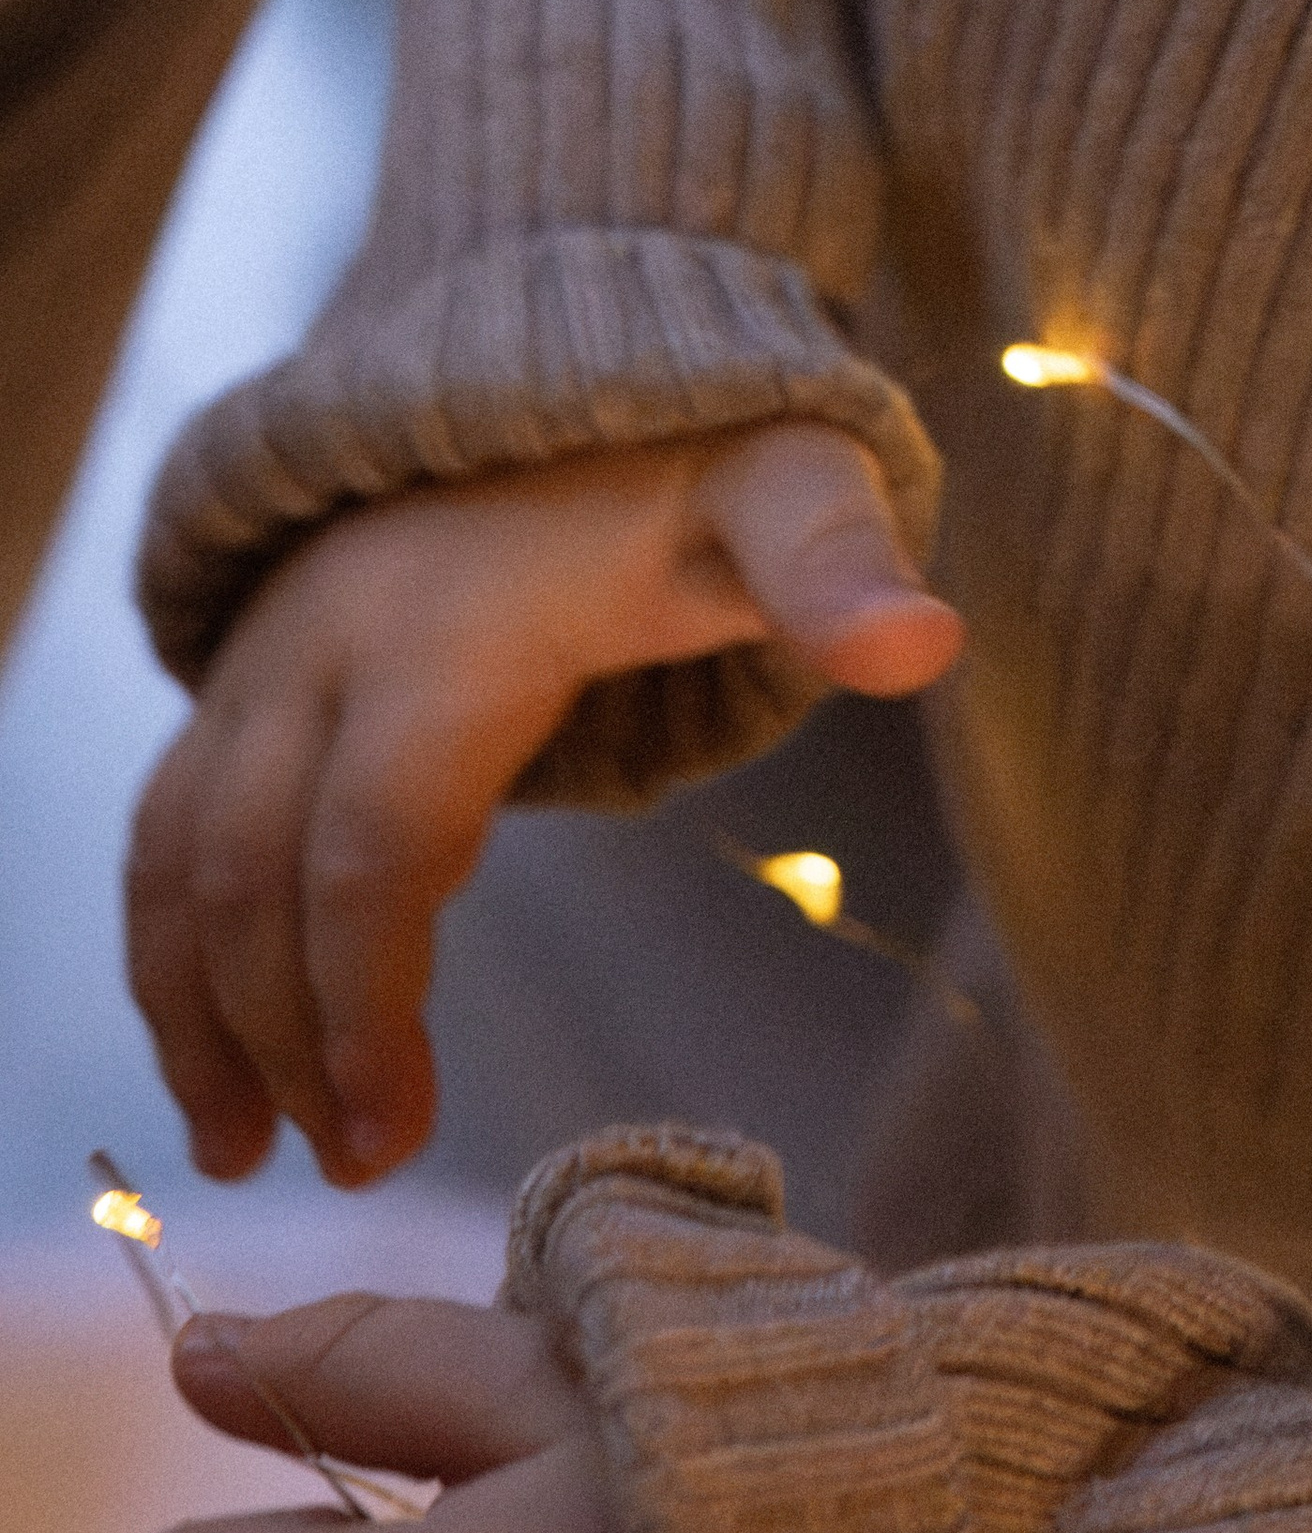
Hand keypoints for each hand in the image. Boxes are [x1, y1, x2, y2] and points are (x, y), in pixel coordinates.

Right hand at [127, 422, 961, 1185]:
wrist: (554, 366)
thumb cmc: (692, 456)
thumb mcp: (788, 488)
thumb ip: (840, 570)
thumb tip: (925, 644)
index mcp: (456, 627)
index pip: (380, 836)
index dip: (368, 989)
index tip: (393, 1127)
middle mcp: (329, 644)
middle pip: (256, 864)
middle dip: (281, 1031)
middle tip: (347, 1166)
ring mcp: (267, 662)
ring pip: (180, 851)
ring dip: (196, 1010)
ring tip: (239, 1152)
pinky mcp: (240, 682)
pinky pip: (165, 824)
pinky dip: (170, 948)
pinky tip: (211, 1056)